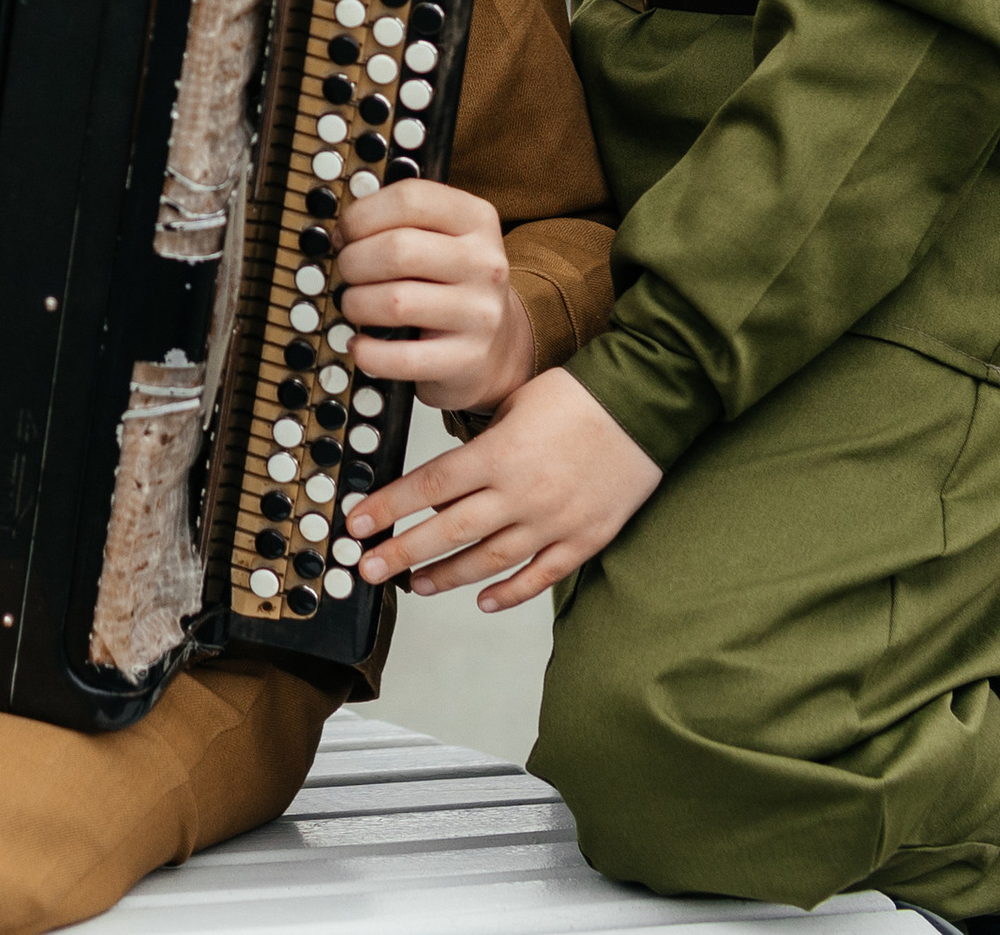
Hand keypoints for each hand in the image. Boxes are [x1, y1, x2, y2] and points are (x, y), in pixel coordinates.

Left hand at [333, 178, 535, 415]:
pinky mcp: (470, 359)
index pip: (410, 199)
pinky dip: (368, 352)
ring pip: (395, 302)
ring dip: (356, 304)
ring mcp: (480, 313)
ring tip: (354, 305)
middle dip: (353, 261)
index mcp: (476, 219)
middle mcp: (485, 263)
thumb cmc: (450, 280)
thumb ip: (398, 220)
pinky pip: (403, 357)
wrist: (499, 343)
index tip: (346, 232)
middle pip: (397, 250)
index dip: (362, 214)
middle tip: (347, 271)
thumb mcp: (440, 235)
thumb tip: (342, 229)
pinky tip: (361, 344)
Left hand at [348, 366, 661, 610]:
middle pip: (449, 530)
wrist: (642, 407)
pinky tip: (482, 601)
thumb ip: (478, 448)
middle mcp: (521, 494)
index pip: (428, 487)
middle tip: (367, 567)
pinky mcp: (584, 540)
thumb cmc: (574, 397)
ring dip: (447, 575)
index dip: (388, 508)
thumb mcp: (512, 407)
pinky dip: (509, 592)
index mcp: (498, 454)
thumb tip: (442, 485)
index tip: (356, 523)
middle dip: (402, 551)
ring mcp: (554, 522)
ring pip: (489, 560)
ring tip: (414, 584)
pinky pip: (540, 575)